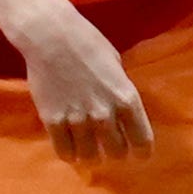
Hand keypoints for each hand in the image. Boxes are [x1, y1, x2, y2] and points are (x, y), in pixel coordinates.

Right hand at [13, 1, 154, 165]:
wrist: (50, 36)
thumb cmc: (88, 43)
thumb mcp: (116, 67)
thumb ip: (119, 93)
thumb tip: (119, 111)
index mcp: (126, 99)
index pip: (142, 142)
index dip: (141, 152)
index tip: (137, 153)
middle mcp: (105, 114)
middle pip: (116, 153)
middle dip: (114, 152)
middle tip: (108, 148)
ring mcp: (78, 119)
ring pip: (89, 157)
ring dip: (90, 156)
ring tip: (88, 151)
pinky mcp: (53, 121)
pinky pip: (64, 152)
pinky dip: (69, 154)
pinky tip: (70, 150)